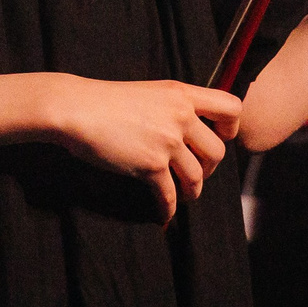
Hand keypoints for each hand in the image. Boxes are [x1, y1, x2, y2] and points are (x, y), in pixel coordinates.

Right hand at [42, 76, 241, 223]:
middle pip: (217, 151)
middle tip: (195, 172)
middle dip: (209, 168)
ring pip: (197, 177)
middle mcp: (181, 116)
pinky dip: (168, 209)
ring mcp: (167, 141)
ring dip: (192, 191)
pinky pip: (170, 195)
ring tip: (183, 194)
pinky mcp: (150, 164)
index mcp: (182, 94)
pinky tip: (163, 214)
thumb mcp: (149, 92)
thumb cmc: (105, 101)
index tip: (217, 138)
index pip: (231, 108)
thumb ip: (172, 107)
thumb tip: (187, 130)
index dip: (230, 128)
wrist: (76, 108)